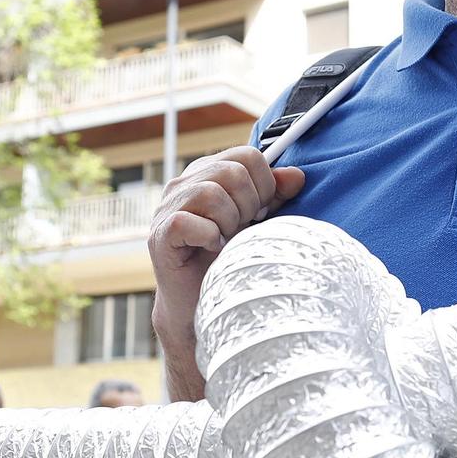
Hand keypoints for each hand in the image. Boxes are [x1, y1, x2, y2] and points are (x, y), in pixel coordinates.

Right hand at [147, 146, 303, 387]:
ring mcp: (167, 207)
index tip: (261, 212)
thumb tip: (296, 175)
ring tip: (226, 240)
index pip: (247, 155)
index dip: (264, 184)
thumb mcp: (258, 221)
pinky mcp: (160, 234)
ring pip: (211, 194)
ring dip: (229, 223)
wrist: (201, 302)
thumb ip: (274, 196)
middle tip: (242, 229)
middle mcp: (184, 183)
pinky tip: (211, 249)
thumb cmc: (227, 258)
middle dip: (249, 205)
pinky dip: (209, 238)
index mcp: (207, 172)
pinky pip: (190, 222)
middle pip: (233, 172)